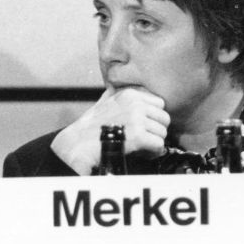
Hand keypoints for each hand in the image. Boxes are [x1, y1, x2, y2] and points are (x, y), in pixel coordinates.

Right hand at [50, 86, 169, 174]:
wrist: (79, 143)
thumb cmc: (89, 127)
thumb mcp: (103, 103)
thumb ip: (115, 96)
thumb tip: (116, 89)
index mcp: (129, 94)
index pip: (159, 103)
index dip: (153, 117)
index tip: (144, 126)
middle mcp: (135, 103)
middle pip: (164, 118)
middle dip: (156, 131)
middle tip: (145, 140)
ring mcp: (137, 118)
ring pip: (162, 133)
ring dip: (154, 143)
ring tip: (142, 148)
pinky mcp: (138, 135)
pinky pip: (158, 145)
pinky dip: (153, 153)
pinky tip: (142, 154)